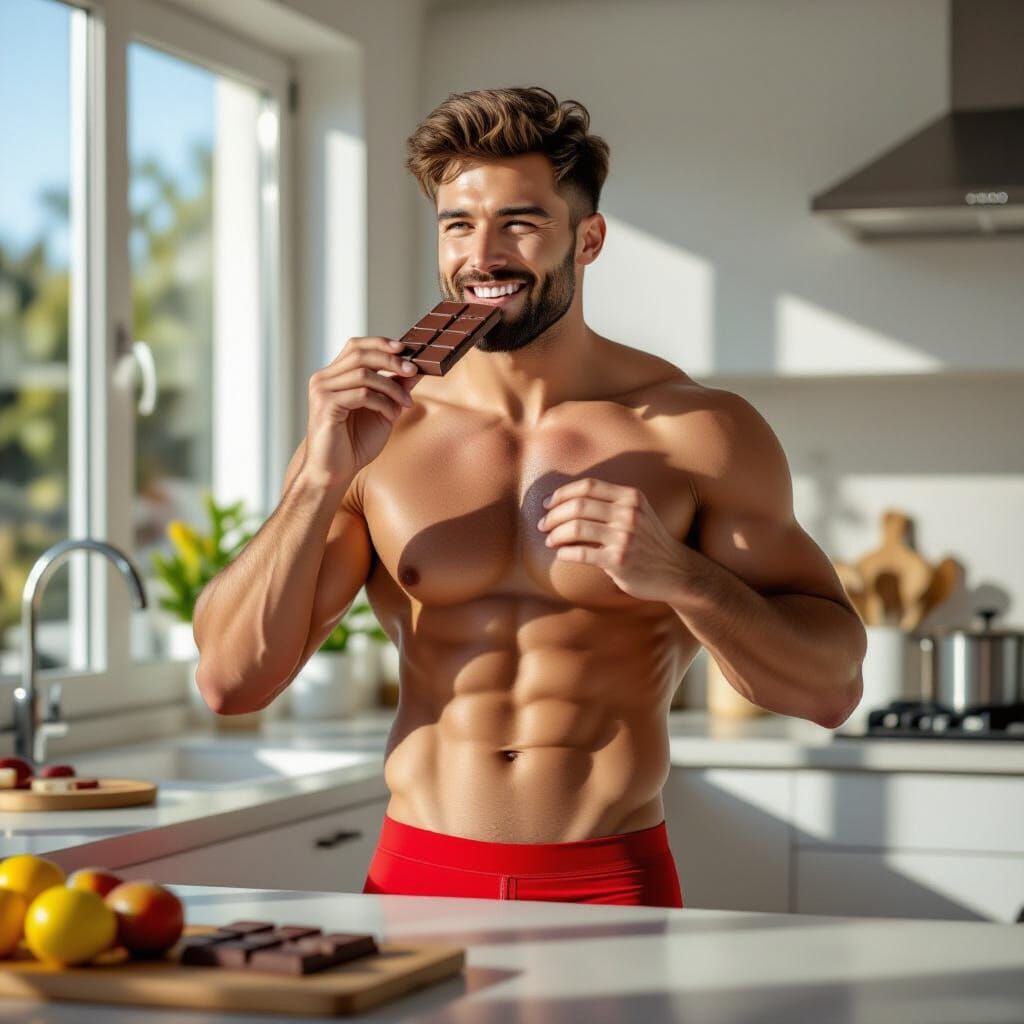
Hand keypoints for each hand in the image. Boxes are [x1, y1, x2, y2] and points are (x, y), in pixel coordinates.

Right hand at [303, 337, 419, 488]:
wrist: (335, 472)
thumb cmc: (355, 443)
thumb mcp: (383, 410)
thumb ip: (395, 388)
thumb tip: (415, 369)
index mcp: (335, 376)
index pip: (356, 346)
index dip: (381, 343)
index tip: (406, 349)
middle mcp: (324, 379)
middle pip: (360, 353)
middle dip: (392, 360)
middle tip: (413, 370)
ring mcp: (322, 390)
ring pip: (364, 374)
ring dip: (392, 388)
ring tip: (405, 404)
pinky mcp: (325, 406)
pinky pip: (362, 394)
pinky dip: (383, 403)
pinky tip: (392, 416)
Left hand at [538, 477, 688, 602]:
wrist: (675, 572)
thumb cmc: (649, 542)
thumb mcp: (637, 513)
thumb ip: (611, 503)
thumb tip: (565, 500)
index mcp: (631, 497)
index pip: (588, 486)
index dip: (562, 493)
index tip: (547, 503)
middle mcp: (629, 514)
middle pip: (578, 506)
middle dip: (553, 515)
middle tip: (543, 525)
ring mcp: (624, 537)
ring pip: (576, 528)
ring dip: (555, 534)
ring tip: (549, 540)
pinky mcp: (618, 561)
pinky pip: (580, 553)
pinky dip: (565, 552)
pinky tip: (561, 553)